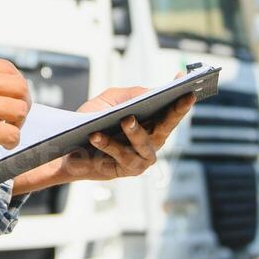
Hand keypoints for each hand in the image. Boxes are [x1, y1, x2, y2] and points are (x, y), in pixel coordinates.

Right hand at [0, 52, 29, 167]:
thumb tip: (5, 92)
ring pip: (20, 111)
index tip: (12, 100)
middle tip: (13, 118)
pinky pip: (12, 134)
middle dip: (21, 105)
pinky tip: (1, 144)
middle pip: (21, 89)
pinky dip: (11, 142)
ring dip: (17, 124)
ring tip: (5, 131)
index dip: (16, 88)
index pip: (10, 70)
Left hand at [11, 83, 194, 193]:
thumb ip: (131, 94)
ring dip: (135, 131)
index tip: (190, 88)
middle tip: (179, 99)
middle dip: (175, 113)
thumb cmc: (91, 122)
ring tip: (126, 119)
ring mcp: (142, 158)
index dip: (182, 101)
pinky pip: (121, 156)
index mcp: (151, 124)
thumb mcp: (110, 101)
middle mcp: (151, 141)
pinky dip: (108, 144)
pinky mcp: (127, 170)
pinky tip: (96, 135)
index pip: (170, 111)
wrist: (68, 148)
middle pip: (167, 127)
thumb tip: (152, 92)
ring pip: (144, 144)